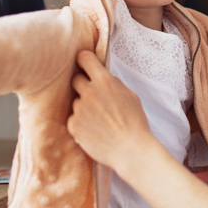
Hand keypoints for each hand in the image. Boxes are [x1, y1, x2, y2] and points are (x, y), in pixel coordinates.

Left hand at [67, 50, 156, 175]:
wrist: (131, 150)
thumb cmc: (135, 122)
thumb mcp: (130, 95)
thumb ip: (113, 83)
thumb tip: (102, 76)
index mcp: (105, 81)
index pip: (84, 58)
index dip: (84, 60)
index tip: (84, 63)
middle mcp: (89, 92)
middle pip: (75, 79)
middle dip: (83, 84)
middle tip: (93, 95)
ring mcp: (79, 109)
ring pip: (76, 102)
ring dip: (84, 107)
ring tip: (100, 120)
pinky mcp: (73, 125)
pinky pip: (73, 118)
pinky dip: (81, 123)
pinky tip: (95, 130)